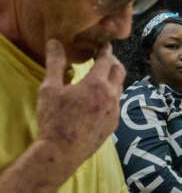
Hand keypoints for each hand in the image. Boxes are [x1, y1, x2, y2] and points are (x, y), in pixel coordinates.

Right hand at [36, 39, 125, 169]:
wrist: (61, 152)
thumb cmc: (54, 119)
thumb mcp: (50, 88)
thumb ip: (55, 63)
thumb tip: (55, 42)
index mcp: (97, 83)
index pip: (107, 59)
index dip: (106, 50)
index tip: (104, 44)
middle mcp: (111, 95)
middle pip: (120, 71)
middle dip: (114, 62)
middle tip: (106, 58)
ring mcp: (115, 111)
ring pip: (120, 88)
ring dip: (113, 79)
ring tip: (103, 77)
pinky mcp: (114, 124)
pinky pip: (117, 104)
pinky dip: (111, 96)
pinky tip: (100, 100)